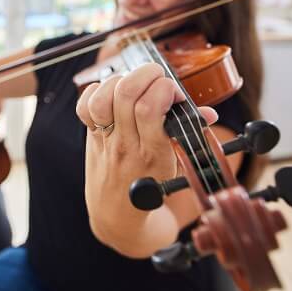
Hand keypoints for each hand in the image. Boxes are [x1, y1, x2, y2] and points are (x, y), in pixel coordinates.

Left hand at [75, 63, 217, 255]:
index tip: (173, 90)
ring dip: (120, 81)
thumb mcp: (176, 164)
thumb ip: (189, 133)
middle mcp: (126, 145)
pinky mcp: (90, 137)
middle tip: (156, 76)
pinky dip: (96, 92)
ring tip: (134, 84)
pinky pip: (84, 107)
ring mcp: (105, 141)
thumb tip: (208, 112)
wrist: (119, 216)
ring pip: (102, 98)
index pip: (150, 108)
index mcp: (153, 153)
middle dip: (144, 74)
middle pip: (125, 95)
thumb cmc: (152, 186)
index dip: (164, 88)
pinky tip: (112, 93)